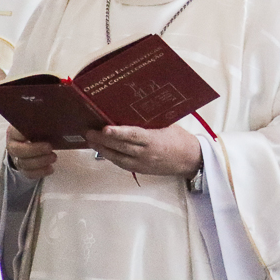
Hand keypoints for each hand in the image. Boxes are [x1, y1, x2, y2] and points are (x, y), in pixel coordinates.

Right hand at [7, 126, 55, 179]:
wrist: (31, 140)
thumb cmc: (35, 129)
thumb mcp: (37, 122)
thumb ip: (40, 121)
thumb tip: (52, 117)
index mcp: (13, 132)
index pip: (15, 132)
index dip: (25, 133)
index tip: (40, 131)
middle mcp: (12, 145)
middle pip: (18, 151)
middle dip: (35, 150)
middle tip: (49, 147)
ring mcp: (16, 158)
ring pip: (24, 163)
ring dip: (40, 162)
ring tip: (54, 157)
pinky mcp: (23, 169)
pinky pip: (29, 173)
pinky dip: (40, 172)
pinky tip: (50, 169)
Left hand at [86, 125, 200, 176]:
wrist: (190, 160)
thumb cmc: (180, 139)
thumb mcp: (167, 125)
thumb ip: (150, 121)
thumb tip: (132, 109)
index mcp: (154, 140)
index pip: (132, 136)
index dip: (117, 133)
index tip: (104, 129)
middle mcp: (146, 154)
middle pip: (121, 147)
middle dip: (102, 140)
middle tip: (88, 131)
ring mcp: (142, 164)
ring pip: (118, 157)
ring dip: (103, 149)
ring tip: (91, 140)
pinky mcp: (141, 170)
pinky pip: (122, 164)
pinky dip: (111, 157)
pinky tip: (103, 150)